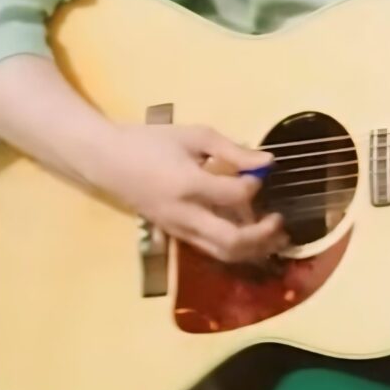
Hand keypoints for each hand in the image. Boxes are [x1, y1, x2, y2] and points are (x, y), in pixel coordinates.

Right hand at [90, 122, 288, 262]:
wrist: (108, 161)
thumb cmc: (151, 142)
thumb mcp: (194, 136)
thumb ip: (231, 150)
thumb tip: (267, 161)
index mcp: (188, 185)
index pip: (233, 195)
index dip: (255, 185)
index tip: (263, 171)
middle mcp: (185, 215)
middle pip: (230, 240)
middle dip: (262, 235)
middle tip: (281, 220)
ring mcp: (178, 230)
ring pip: (221, 253)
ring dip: (253, 249)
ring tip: (275, 236)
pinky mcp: (175, 235)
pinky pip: (209, 249)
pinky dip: (234, 247)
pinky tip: (250, 235)